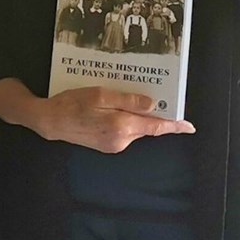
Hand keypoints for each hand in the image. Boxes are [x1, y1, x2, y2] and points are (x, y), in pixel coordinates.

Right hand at [26, 86, 194, 152]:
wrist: (50, 121)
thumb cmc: (71, 104)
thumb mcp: (100, 94)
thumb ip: (128, 100)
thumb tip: (152, 104)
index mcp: (122, 126)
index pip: (156, 127)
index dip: (174, 125)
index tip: (189, 126)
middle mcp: (121, 140)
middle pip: (145, 126)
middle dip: (150, 113)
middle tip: (148, 95)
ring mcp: (114, 145)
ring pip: (134, 128)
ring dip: (134, 116)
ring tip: (121, 99)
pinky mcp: (106, 145)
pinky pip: (123, 131)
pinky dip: (124, 121)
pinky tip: (111, 109)